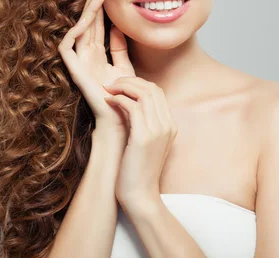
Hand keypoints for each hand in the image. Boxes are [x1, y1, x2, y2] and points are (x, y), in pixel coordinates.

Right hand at [57, 0, 134, 137]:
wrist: (122, 120)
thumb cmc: (125, 97)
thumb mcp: (125, 66)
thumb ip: (120, 48)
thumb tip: (119, 25)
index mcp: (97, 54)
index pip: (97, 24)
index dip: (99, 6)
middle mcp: (85, 56)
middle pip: (87, 22)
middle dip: (91, 1)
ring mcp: (78, 62)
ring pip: (78, 30)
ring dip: (86, 10)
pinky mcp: (74, 70)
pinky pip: (67, 46)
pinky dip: (75, 32)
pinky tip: (85, 19)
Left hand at [102, 76, 178, 209]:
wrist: (140, 197)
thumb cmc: (136, 171)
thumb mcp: (143, 142)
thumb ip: (141, 123)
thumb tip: (126, 103)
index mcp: (170, 125)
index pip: (157, 92)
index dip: (138, 83)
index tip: (121, 85)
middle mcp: (168, 125)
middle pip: (152, 89)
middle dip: (130, 81)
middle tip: (112, 83)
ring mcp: (158, 131)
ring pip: (143, 94)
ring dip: (123, 87)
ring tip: (108, 89)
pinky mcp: (144, 137)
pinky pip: (132, 107)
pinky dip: (118, 99)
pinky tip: (108, 101)